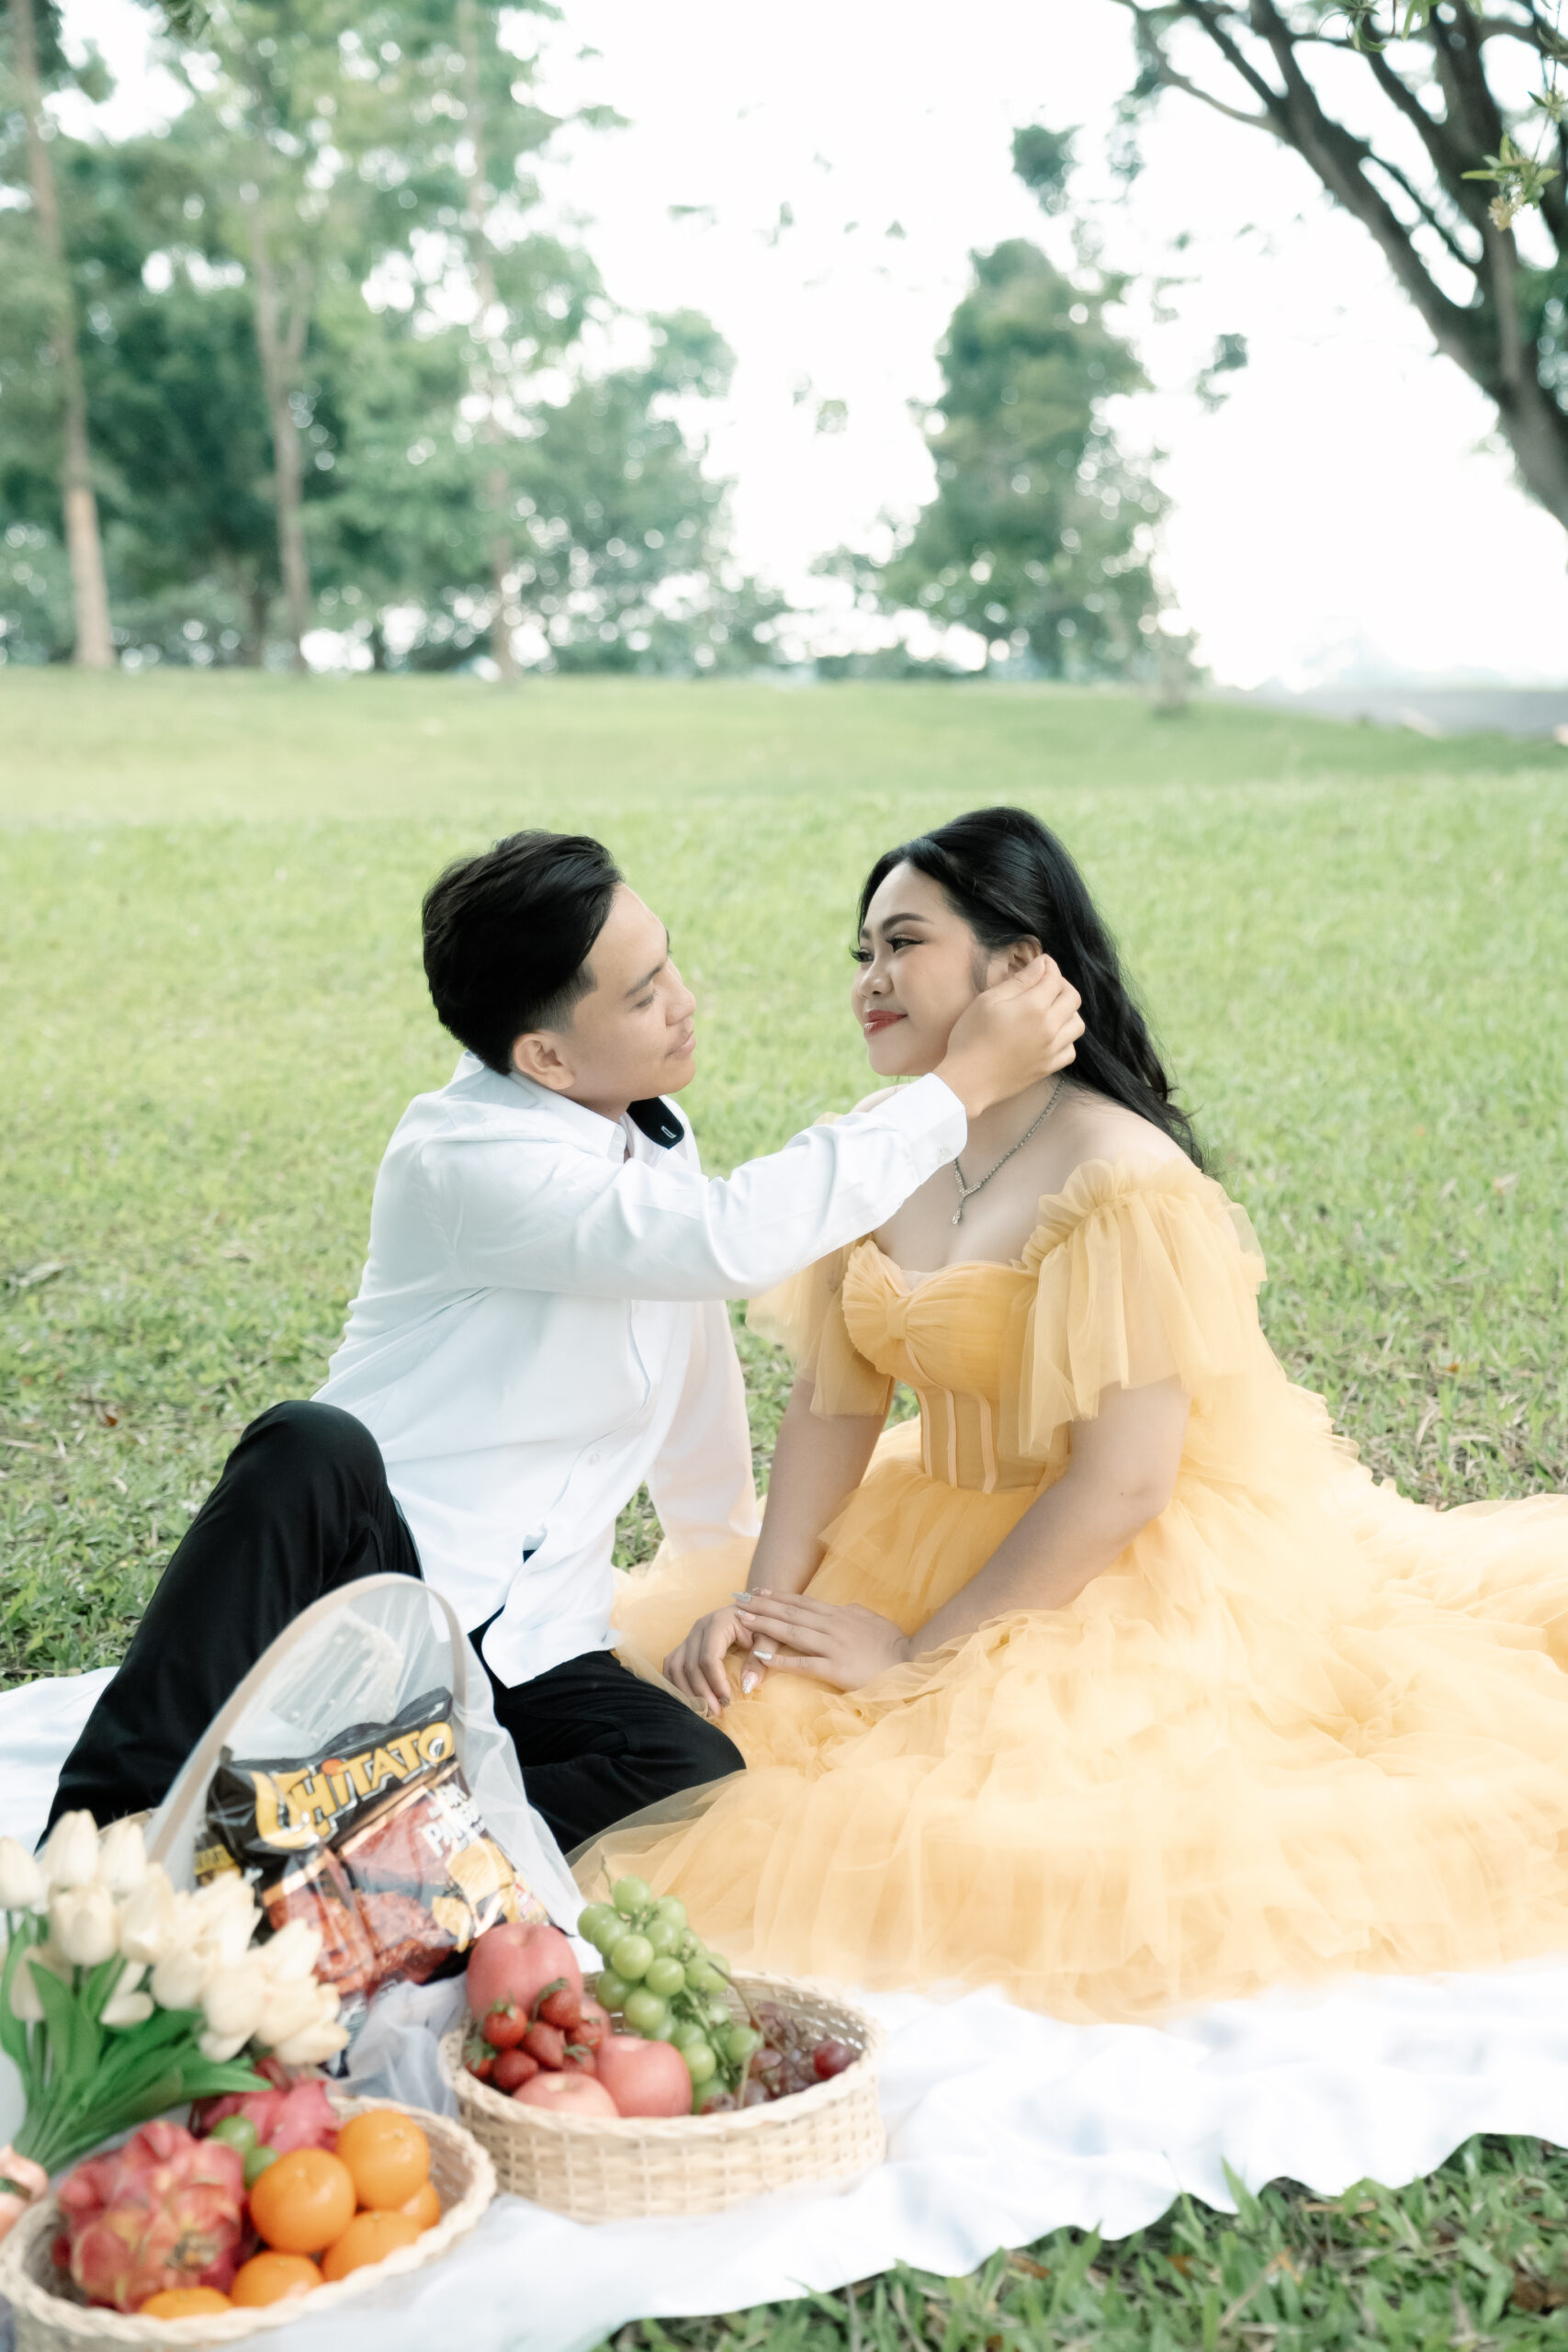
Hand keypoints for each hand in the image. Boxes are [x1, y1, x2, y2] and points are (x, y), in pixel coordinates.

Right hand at [663, 1604, 759, 1714]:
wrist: (752, 1610)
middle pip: (691, 1665)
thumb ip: (759, 1660)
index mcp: (719, 1623)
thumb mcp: (768, 1639)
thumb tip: (747, 1687)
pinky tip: (688, 1699)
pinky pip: (672, 1665)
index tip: (727, 1701)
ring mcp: (690, 1635)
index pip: (709, 1658)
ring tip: (702, 1710)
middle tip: (716, 1713)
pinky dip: (675, 1684)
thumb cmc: (762, 1625)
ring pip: (676, 1666)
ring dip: (686, 1691)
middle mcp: (699, 1628)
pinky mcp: (685, 1644)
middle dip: (702, 1693)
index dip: (715, 1682)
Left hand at [735, 1591, 911, 1691]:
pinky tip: (763, 1655)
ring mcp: (833, 1645)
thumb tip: (838, 1607)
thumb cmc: (892, 1643)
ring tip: (743, 1619)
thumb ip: (851, 1613)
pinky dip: (781, 1658)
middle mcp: (832, 1625)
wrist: (910, 1662)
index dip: (778, 1595)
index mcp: (840, 1613)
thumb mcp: (871, 1619)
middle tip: (738, 1598)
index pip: (802, 1601)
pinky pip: (803, 1662)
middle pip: (791, 1612)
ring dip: (765, 1624)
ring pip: (792, 1631)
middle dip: (762, 1605)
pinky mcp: (835, 1667)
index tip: (757, 1591)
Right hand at [937, 955, 1082, 1120]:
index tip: (1042, 963)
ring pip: (1077, 1024)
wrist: (967, 1081)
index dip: (1049, 966)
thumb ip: (1018, 981)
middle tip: (1046, 983)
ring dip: (1068, 1011)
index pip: (1054, 978)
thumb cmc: (971, 1037)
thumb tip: (1041, 965)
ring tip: (1051, 1010)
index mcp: (1034, 1007)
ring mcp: (1051, 1050)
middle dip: (1062, 985)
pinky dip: (1066, 1039)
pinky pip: (1071, 1050)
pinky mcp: (1048, 1067)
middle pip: (1073, 998)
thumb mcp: (988, 1001)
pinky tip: (1051, 1036)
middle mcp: (1049, 1027)